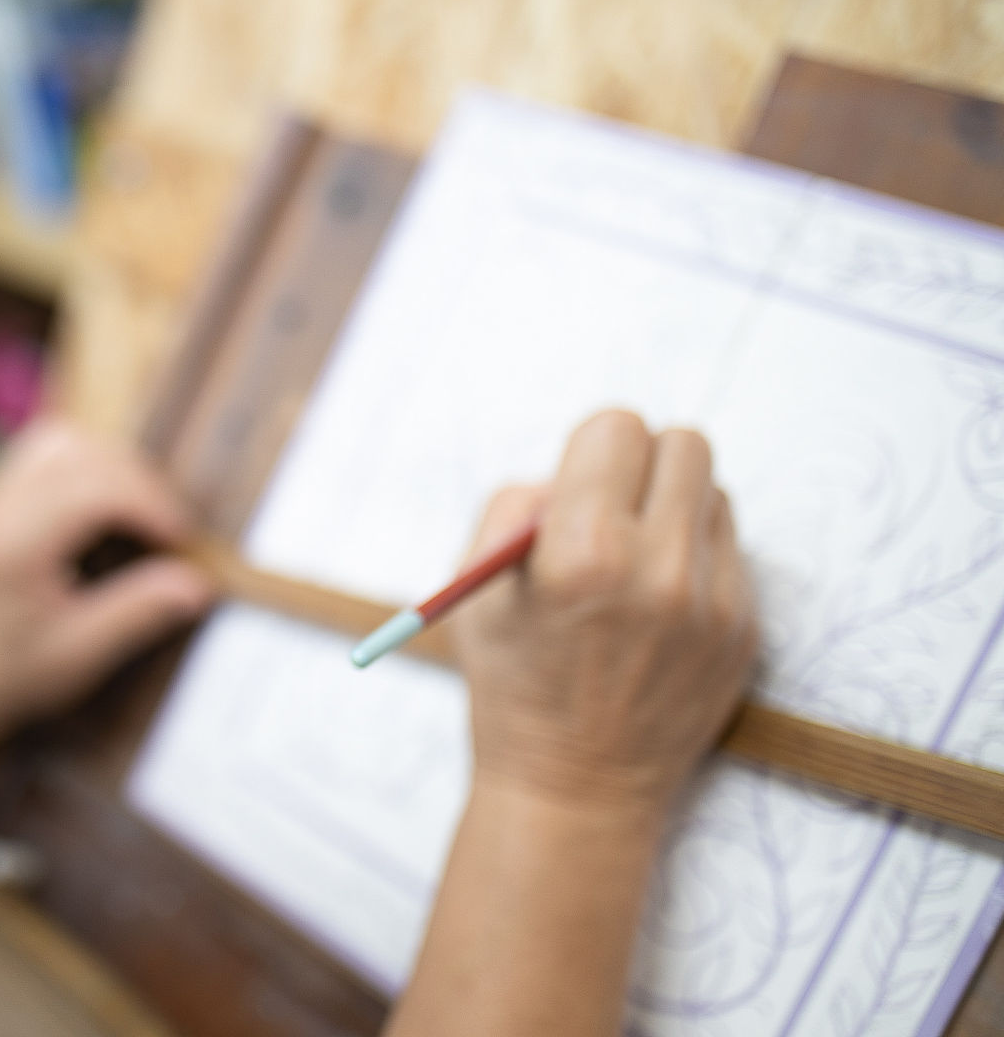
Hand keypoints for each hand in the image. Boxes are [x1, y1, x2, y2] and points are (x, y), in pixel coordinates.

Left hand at [0, 420, 216, 733]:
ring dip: (110, 467)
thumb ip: (139, 612)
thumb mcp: (79, 654)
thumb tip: (197, 583)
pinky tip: (102, 510)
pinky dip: (82, 467)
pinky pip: (42, 454)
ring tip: (138, 514)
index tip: (181, 540)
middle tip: (167, 531)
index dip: (151, 504)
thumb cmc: (5, 676)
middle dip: (138, 483)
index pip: (97, 488)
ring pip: (62, 442)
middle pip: (84, 454)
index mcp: (18, 542)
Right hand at [450, 410, 758, 813]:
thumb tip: (568, 474)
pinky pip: (731, 551)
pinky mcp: (745, 630)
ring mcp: (712, 603)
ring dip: (675, 508)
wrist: (576, 793)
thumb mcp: (475, 591)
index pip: (617, 427)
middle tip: (611, 509)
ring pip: (715, 492)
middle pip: (683, 444)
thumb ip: (513, 509)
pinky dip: (694, 559)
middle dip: (640, 465)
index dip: (588, 452)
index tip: (576, 488)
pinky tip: (658, 605)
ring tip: (635, 559)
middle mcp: (658, 570)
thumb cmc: (512, 686)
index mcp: (582, 551)